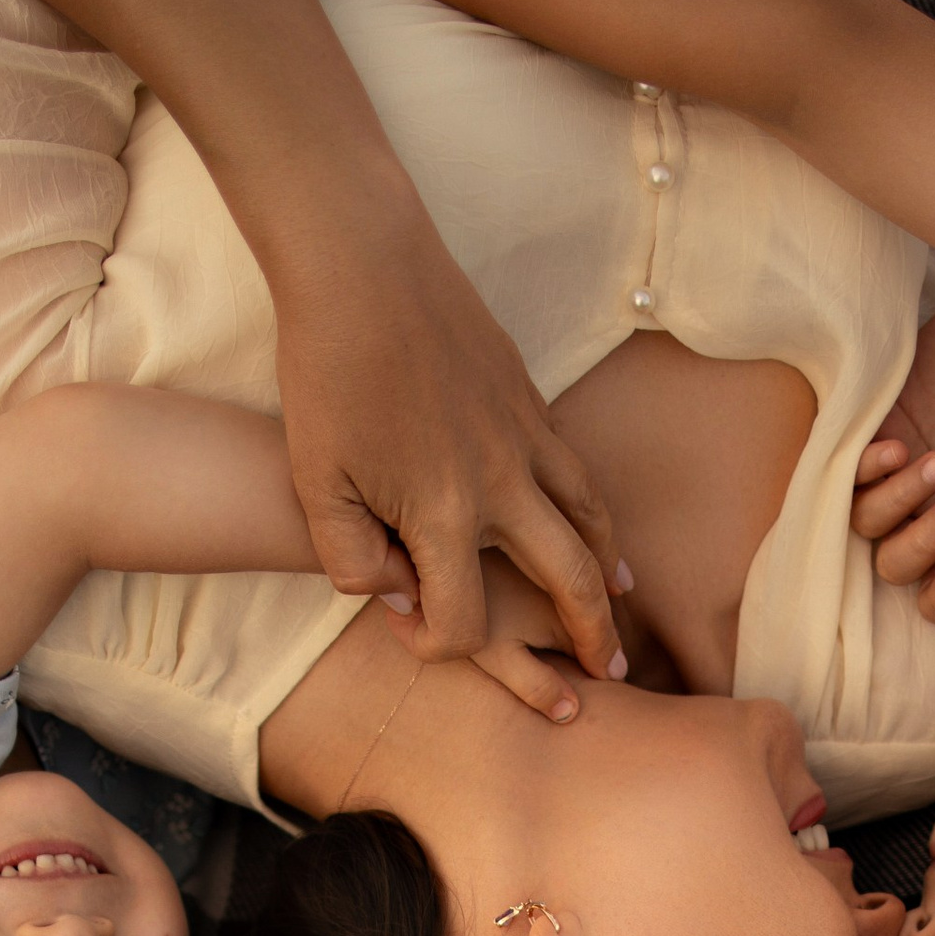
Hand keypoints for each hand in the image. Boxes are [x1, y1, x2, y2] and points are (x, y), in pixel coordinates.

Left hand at [271, 237, 629, 688]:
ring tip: (620, 601)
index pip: (463, 620)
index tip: (405, 621)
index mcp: (444, 513)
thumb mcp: (314, 481)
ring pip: (590, 520)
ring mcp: (524, 436)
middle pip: (568, 580)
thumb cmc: (326, 372)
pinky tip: (594, 523)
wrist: (362, 263)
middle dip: (591, 634)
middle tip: (605, 672)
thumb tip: (396, 590)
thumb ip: (350, 557)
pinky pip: (577, 470)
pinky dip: (594, 510)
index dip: (433, 642)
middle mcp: (500, 483)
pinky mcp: (527, 398)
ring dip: (609, 570)